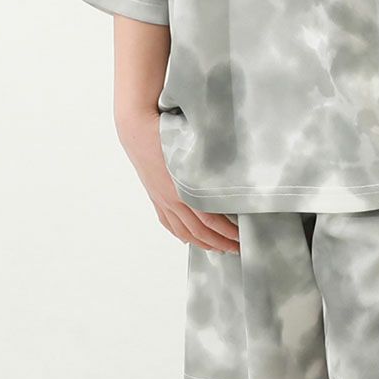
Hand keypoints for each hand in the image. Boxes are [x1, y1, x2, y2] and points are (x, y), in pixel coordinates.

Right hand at [117, 108, 240, 253]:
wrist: (137, 130)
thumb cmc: (166, 132)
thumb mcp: (194, 148)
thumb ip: (211, 166)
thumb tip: (233, 176)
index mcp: (184, 190)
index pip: (210, 221)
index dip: (227, 232)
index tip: (242, 237)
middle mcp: (172, 199)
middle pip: (199, 231)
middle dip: (219, 243)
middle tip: (237, 249)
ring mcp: (162, 200)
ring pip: (183, 231)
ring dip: (202, 243)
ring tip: (217, 248)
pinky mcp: (155, 197)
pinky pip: (168, 222)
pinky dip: (180, 234)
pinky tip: (187, 239)